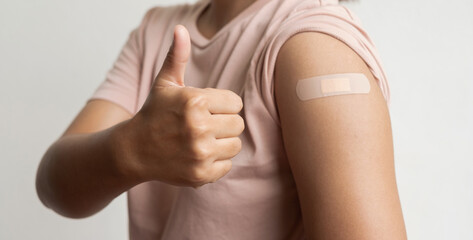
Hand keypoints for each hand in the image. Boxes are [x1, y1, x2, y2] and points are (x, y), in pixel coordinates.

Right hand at [122, 25, 243, 187]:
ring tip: (201, 140)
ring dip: (222, 143)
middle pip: (238, 124)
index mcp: (195, 102)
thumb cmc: (154, 113)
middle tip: (203, 126)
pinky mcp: (201, 175)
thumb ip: (177, 56)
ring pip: (235, 145)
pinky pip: (227, 165)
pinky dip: (216, 162)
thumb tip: (180, 29)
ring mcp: (200, 154)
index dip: (222, 105)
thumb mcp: (165, 83)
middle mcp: (199, 128)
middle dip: (223, 123)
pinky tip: (198, 156)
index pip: (235, 103)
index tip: (205, 109)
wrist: (134, 150)